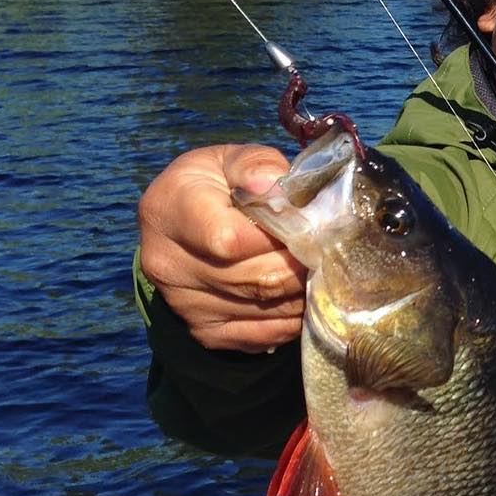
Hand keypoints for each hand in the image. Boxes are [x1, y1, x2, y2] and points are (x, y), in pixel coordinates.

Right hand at [138, 144, 305, 351]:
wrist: (181, 228)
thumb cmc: (214, 187)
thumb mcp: (229, 160)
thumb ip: (255, 166)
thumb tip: (276, 189)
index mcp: (169, 211)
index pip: (230, 239)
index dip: (280, 235)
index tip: (308, 224)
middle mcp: (168, 263)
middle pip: (256, 277)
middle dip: (302, 264)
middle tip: (328, 250)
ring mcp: (184, 304)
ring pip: (265, 307)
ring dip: (304, 291)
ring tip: (322, 270)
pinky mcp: (204, 332)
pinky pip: (263, 334)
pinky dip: (293, 318)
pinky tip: (304, 297)